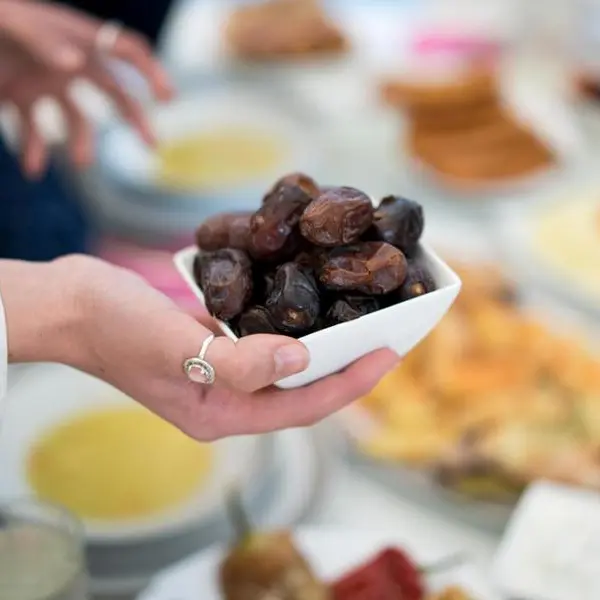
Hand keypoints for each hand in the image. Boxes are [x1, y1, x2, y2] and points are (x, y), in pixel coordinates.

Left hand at [0, 1, 173, 176]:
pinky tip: (32, 169)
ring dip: (82, 143)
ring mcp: (44, 82)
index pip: (124, 50)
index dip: (151, 72)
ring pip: (77, 119)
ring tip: (81, 164)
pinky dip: (36, 151)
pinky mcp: (20, 98)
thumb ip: (42, 39)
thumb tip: (77, 62)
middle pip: (114, 93)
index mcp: (74, 37)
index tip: (170, 98)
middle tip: (154, 145)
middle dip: (136, 119)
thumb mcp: (9, 21)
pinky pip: (36, 129)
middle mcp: (67, 62)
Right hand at [2, 255, 399, 439]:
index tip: (388, 354)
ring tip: (358, 318)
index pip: (302, 407)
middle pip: (301, 388)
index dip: (350, 383)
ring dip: (320, 342)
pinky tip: (306, 301)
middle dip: (345, 365)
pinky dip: (287, 323)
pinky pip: (262, 338)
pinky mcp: (212, 342)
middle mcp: (225, 397)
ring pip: (285, 362)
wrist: (72, 303)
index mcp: (220, 413)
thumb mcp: (174, 346)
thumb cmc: (113, 326)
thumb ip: (236, 362)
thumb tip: (300, 359)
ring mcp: (219, 370)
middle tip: (386, 335)